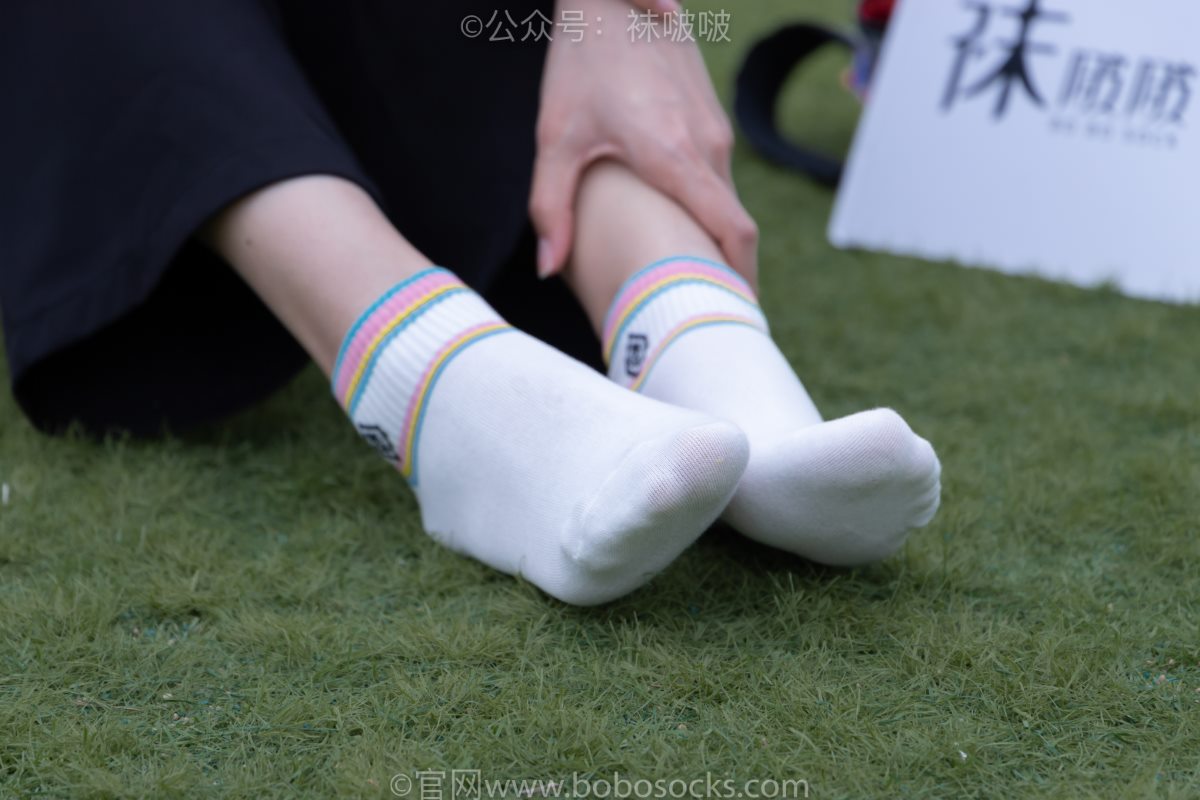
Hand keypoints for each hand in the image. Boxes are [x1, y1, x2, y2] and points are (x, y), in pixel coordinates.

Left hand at [531, 0, 758, 284]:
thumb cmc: (581, 61)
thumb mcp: (556, 136)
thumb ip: (551, 206)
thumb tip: (548, 269)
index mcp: (676, 155)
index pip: (732, 229)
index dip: (740, 278)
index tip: (735, 313)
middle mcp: (707, 143)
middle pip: (732, 225)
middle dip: (723, 270)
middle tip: (700, 312)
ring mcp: (715, 128)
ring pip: (726, 199)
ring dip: (713, 239)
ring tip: (687, 279)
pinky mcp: (710, 118)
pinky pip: (718, 176)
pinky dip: (706, 209)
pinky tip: (678, 228)